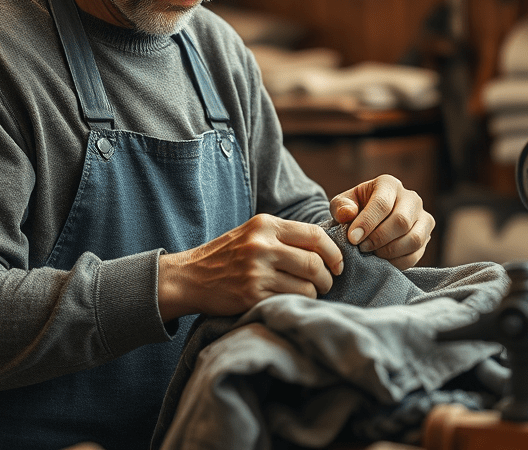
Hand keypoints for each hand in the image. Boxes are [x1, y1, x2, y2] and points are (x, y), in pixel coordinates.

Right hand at [157, 213, 344, 320]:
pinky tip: (290, 300)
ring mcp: (256, 271)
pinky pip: (291, 300)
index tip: (337, 264)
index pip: (315, 235)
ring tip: (307, 293)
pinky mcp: (252, 295)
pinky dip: (297, 302)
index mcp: (265, 224)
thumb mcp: (253, 233)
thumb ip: (284, 235)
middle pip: (315, 262)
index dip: (333, 251)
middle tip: (326, 283)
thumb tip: (326, 246)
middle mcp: (262, 245)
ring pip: (307, 286)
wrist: (190, 277)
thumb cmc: (227, 255)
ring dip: (314, 293)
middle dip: (328, 277)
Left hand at [330, 174, 434, 269]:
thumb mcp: (343, 204)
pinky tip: (382, 261)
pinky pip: (416, 253)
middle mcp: (411, 198)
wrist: (371, 221)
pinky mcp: (426, 236)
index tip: (352, 239)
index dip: (367, 223)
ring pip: (414, 239)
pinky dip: (398, 262)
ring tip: (372, 254)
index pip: (382, 203)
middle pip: (401, 221)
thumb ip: (341, 207)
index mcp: (389, 184)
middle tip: (362, 248)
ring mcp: (423, 217)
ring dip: (390, 251)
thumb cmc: (355, 209)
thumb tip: (348, 214)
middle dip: (379, 238)